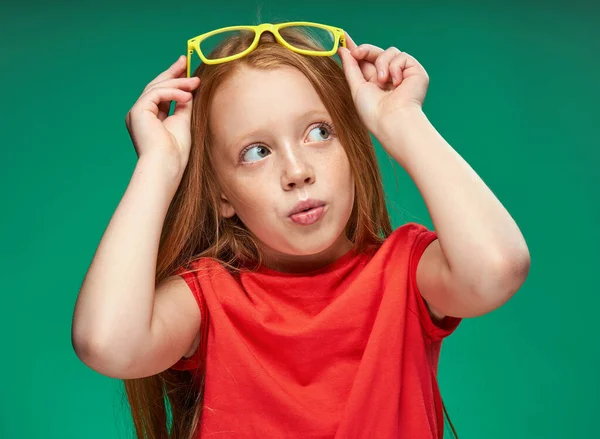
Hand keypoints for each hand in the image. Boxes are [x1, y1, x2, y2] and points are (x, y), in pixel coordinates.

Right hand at [125, 55, 200, 170]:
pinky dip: (173, 92)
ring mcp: (137, 112)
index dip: (173, 79)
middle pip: (156, 86)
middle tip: (186, 61)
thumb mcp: (183, 122)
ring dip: (178, 83)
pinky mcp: (138, 111)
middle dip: (172, 73)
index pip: (161, 93)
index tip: (186, 68)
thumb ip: (183, 105)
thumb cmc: (176, 153)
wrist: (166, 166)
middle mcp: (140, 113)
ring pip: (157, 87)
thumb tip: (189, 89)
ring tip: (196, 82)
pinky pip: (156, 93)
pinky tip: (187, 96)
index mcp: (149, 118)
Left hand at [337, 32, 428, 136]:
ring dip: (382, 64)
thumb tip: (343, 50)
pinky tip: (396, 83)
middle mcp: (389, 77)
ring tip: (383, 82)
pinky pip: (402, 56)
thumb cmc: (373, 112)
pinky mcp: (415, 71)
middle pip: (376, 52)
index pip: (366, 61)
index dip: (356, 49)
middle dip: (365, 50)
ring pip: (389, 52)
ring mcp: (402, 74)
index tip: (343, 37)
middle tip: (356, 52)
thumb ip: (350, 68)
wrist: (392, 120)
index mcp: (375, 83)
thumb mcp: (357, 87)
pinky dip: (395, 67)